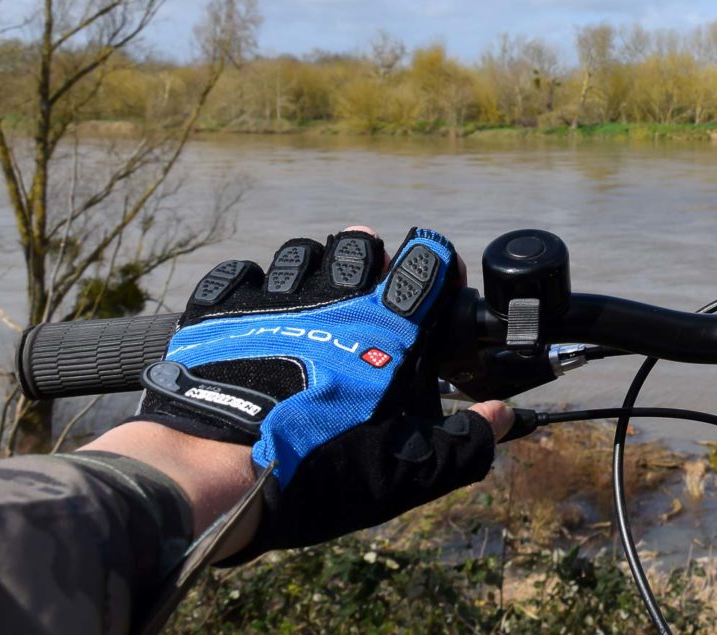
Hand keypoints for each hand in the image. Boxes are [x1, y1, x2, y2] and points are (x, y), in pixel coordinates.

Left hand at [129, 226, 510, 558]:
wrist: (215, 473)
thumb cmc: (318, 470)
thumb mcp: (404, 472)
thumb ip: (462, 443)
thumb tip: (502, 417)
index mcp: (384, 332)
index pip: (426, 262)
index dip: (438, 263)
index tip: (438, 281)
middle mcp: (332, 299)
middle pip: (361, 243)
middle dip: (371, 259)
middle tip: (369, 292)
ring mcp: (272, 298)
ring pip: (300, 252)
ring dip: (312, 269)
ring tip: (311, 303)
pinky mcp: (218, 309)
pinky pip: (239, 271)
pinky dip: (249, 284)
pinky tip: (253, 312)